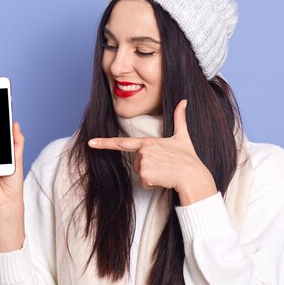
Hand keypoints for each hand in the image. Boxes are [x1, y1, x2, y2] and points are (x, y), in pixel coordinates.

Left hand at [88, 99, 216, 205]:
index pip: (122, 142)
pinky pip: (144, 182)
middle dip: (148, 167)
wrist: (193, 175)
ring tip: (164, 172)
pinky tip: (163, 179)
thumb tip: (184, 101)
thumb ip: (179, 118)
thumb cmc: (188, 157)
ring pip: (140, 173)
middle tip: (164, 165)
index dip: (104, 143)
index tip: (90, 143)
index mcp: (148, 142)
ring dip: (151, 175)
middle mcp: (143, 151)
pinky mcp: (145, 175)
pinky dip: (153, 183)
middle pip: (136, 163)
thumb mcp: (182, 136)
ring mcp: (143, 163)